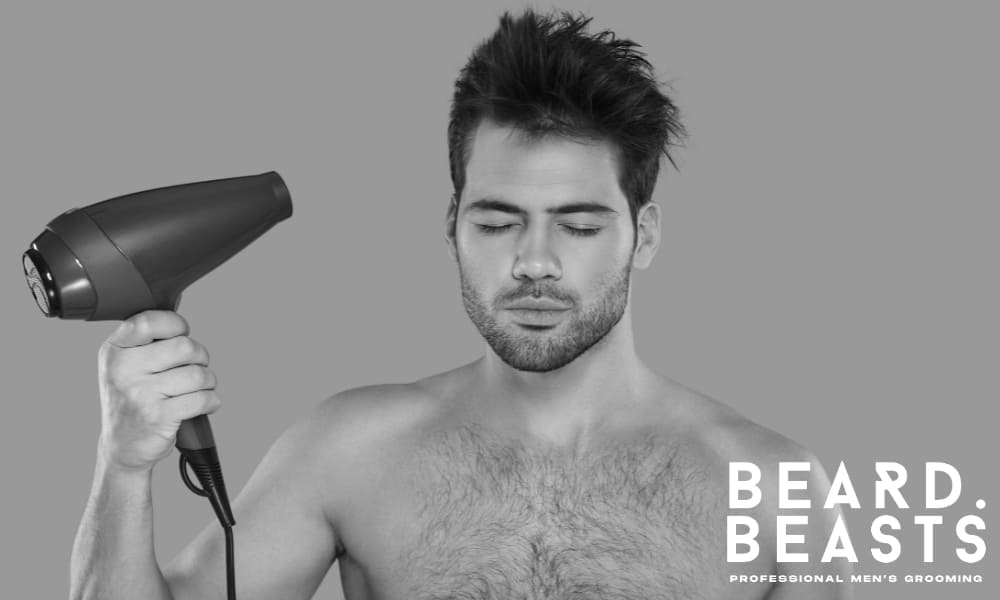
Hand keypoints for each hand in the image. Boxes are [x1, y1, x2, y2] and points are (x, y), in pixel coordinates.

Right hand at [97, 310, 220, 471]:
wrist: (123, 447)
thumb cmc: (132, 400)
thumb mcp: (125, 365)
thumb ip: (146, 340)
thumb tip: (178, 308)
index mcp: (115, 351)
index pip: (150, 321)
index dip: (176, 325)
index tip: (180, 334)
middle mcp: (123, 371)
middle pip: (185, 347)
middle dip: (200, 357)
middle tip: (194, 367)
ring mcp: (140, 394)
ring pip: (198, 374)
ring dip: (208, 382)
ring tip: (199, 389)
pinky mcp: (159, 417)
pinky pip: (203, 399)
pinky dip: (212, 401)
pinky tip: (204, 404)